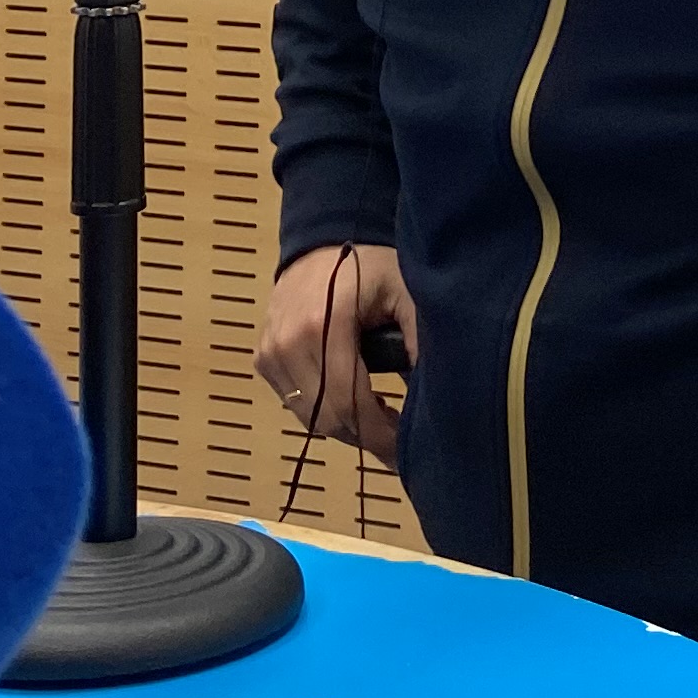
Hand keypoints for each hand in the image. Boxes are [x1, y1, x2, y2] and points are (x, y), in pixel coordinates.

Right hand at [255, 243, 418, 461]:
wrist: (322, 243)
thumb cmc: (370, 266)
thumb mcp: (406, 291)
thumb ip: (420, 338)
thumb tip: (435, 394)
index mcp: (322, 327)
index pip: (349, 402)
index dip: (379, 435)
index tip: (405, 453)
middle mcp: (287, 344)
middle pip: (327, 417)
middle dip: (366, 435)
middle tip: (398, 436)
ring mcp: (269, 353)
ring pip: (308, 417)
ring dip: (346, 425)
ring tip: (379, 413)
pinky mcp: (262, 359)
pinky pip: (295, 403)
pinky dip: (323, 409)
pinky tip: (350, 395)